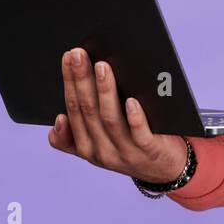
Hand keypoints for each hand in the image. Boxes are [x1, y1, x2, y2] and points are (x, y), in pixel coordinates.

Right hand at [48, 47, 189, 184]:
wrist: (165, 169)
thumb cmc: (131, 146)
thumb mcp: (99, 145)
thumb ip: (75, 136)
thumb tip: (58, 119)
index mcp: (86, 147)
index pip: (73, 110)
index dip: (69, 82)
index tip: (68, 57)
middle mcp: (102, 151)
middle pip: (88, 111)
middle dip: (81, 79)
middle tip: (80, 53)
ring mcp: (126, 152)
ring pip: (110, 119)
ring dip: (105, 91)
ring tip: (103, 66)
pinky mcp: (149, 151)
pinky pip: (139, 134)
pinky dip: (134, 117)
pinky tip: (132, 100)